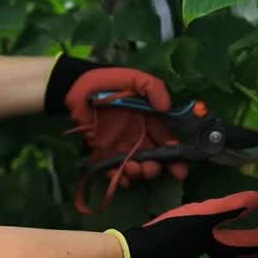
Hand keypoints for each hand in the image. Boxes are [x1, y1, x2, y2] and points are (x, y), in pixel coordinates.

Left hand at [63, 67, 189, 184]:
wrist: (76, 87)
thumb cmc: (108, 82)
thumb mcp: (134, 79)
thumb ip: (154, 88)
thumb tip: (167, 108)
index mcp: (151, 121)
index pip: (169, 142)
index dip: (177, 157)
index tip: (180, 168)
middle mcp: (140, 137)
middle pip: (156, 159)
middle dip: (157, 169)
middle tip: (151, 168)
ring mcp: (123, 146)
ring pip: (137, 167)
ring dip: (139, 173)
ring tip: (133, 168)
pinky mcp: (104, 153)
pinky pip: (115, 170)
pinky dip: (120, 178)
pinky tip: (121, 176)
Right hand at [109, 191, 257, 257]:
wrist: (143, 252)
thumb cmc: (174, 232)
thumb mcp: (204, 214)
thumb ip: (233, 207)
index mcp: (227, 248)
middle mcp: (222, 257)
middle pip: (252, 251)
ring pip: (240, 254)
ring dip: (253, 245)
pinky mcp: (196, 256)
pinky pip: (227, 252)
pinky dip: (236, 245)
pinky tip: (228, 237)